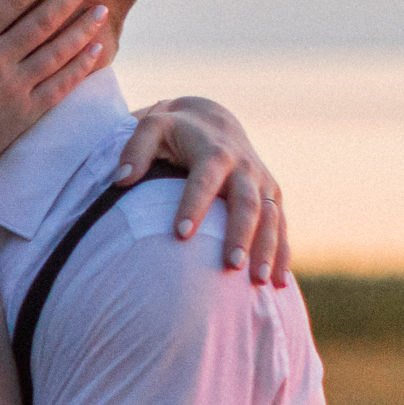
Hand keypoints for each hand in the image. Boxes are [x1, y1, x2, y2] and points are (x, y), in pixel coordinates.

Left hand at [116, 97, 291, 284]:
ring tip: (258, 282)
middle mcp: (244, 167)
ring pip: (271, 217)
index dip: (194, 205)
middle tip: (231, 265)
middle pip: (246, 202)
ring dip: (267, 249)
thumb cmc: (174, 131)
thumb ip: (135, 150)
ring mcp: (262, 182)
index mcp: (213, 151)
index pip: (204, 179)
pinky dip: (282, 253)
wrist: (213, 121)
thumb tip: (121, 180)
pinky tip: (278, 283)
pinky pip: (281, 226)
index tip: (181, 234)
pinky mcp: (272, 196)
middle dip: (240, 233)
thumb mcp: (153, 128)